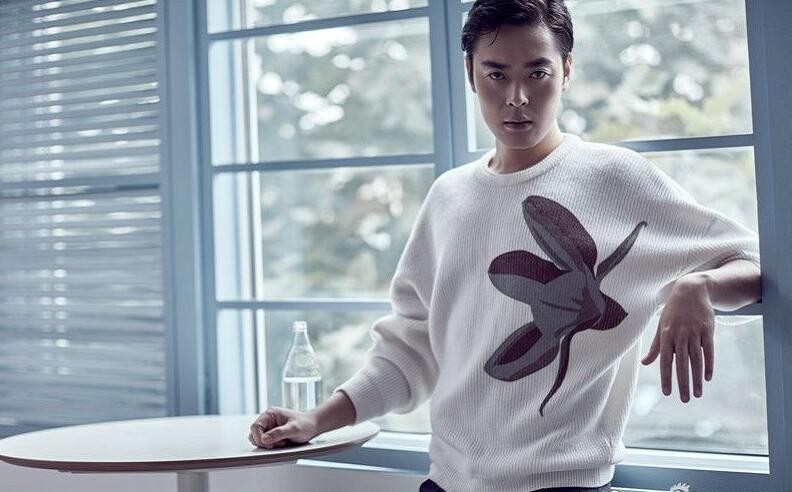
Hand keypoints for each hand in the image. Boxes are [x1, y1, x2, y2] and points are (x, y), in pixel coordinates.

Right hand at [248, 406, 319, 448]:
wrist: (313, 426)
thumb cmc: (306, 424)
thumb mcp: (294, 429)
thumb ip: (279, 433)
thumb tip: (265, 439)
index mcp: (270, 414)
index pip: (255, 427)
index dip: (259, 437)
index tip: (269, 445)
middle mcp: (268, 420)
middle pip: (254, 434)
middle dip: (263, 442)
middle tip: (276, 445)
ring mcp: (269, 428)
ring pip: (258, 440)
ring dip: (268, 444)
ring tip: (282, 442)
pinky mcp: (272, 435)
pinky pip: (265, 443)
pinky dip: (272, 446)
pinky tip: (282, 444)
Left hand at [641, 274, 714, 402]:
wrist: (692, 291)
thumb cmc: (673, 311)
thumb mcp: (661, 326)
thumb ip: (655, 346)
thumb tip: (644, 362)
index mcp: (666, 335)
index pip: (665, 360)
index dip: (666, 377)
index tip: (667, 393)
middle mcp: (680, 335)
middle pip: (682, 364)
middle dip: (683, 383)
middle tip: (684, 400)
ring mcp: (695, 333)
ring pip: (696, 360)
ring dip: (696, 379)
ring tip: (697, 394)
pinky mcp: (708, 331)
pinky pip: (709, 351)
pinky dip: (709, 365)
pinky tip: (707, 378)